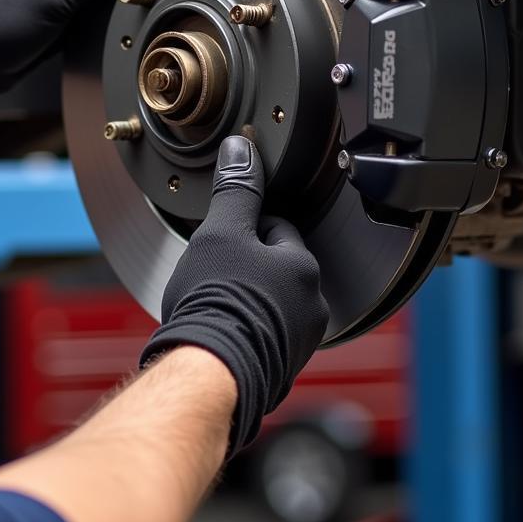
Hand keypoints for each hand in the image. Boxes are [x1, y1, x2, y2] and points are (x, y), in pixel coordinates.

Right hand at [139, 136, 328, 456]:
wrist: (209, 374)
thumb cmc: (216, 304)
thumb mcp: (221, 231)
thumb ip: (236, 189)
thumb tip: (242, 148)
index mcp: (304, 267)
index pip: (275, 229)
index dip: (242, 231)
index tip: (221, 243)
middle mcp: (313, 306)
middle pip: (274, 269)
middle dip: (247, 269)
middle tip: (214, 277)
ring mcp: (300, 343)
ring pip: (270, 306)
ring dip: (248, 302)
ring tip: (215, 308)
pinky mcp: (282, 372)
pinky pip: (264, 339)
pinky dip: (246, 334)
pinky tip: (221, 334)